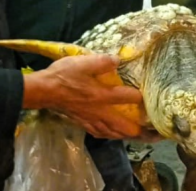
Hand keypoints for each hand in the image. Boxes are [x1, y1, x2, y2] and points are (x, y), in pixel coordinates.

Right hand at [23, 54, 143, 138]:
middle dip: (138, 130)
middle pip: (122, 125)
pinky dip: (109, 135)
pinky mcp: (81, 122)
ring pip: (111, 132)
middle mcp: (98, 111)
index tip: (148, 97)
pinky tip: (111, 134)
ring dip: (125, 135)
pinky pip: (99, 133)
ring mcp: (90, 119)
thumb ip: (102, 61)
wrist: (43, 90)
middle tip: (153, 134)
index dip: (138, 97)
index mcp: (100, 96)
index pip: (125, 98)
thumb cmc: (63, 75)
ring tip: (137, 137)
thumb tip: (119, 59)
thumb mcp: (83, 62)